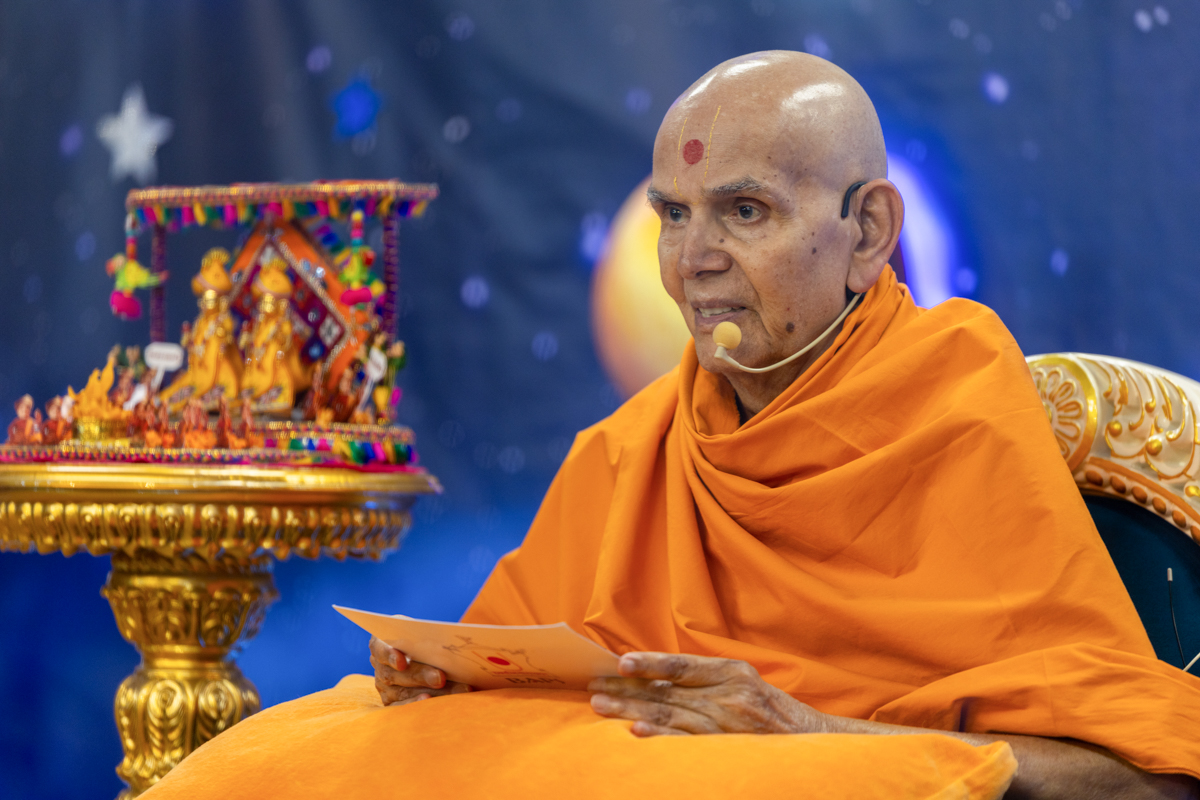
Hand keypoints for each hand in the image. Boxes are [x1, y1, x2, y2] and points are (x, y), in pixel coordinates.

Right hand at [368, 636, 472, 705]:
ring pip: (404, 692)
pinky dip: (418, 704)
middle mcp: (380, 667)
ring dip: (431, 692)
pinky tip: (432, 701)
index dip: (389, 655)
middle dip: (420, 676)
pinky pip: (403, 707)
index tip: (401, 662)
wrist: (425, 653)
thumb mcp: (423, 633)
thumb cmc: (423, 638)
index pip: (380, 649)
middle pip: (395, 674)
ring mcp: (385, 688)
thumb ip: (428, 637)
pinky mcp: (393, 703)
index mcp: (382, 644)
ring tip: (452, 691)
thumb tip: (448, 643)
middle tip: (440, 678)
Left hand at [588, 652, 831, 736]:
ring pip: (671, 715)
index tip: (619, 663)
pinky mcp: (729, 748)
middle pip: (669, 690)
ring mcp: (730, 724)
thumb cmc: (774, 714)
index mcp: (734, 672)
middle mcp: (731, 694)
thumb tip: (657, 681)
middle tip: (595, 687)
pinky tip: (636, 734)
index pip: (682, 665)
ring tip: (601, 707)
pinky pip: (687, 742)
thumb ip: (707, 681)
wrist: (816, 746)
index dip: (649, 663)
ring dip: (632, 711)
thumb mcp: (746, 685)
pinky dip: (661, 737)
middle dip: (628, 689)